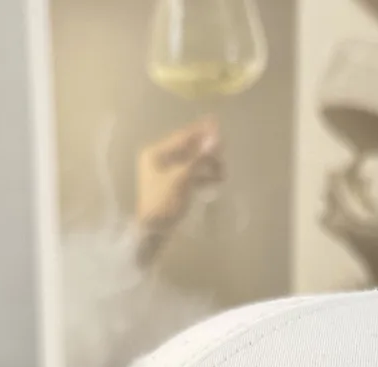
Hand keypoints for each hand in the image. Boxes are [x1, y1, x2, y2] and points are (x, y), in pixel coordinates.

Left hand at [135, 117, 224, 254]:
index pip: (182, 137)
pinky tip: (216, 180)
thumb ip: (199, 157)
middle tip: (224, 151)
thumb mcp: (183, 178)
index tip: (217, 123)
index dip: (201, 131)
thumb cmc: (164, 203)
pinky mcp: (171, 187)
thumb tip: (216, 138)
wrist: (153, 232)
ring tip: (223, 172)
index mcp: (156, 152)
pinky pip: (190, 176)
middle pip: (187, 149)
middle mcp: (158, 159)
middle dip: (206, 151)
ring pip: (190, 163)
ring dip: (207, 165)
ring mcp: (165, 174)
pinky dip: (202, 177)